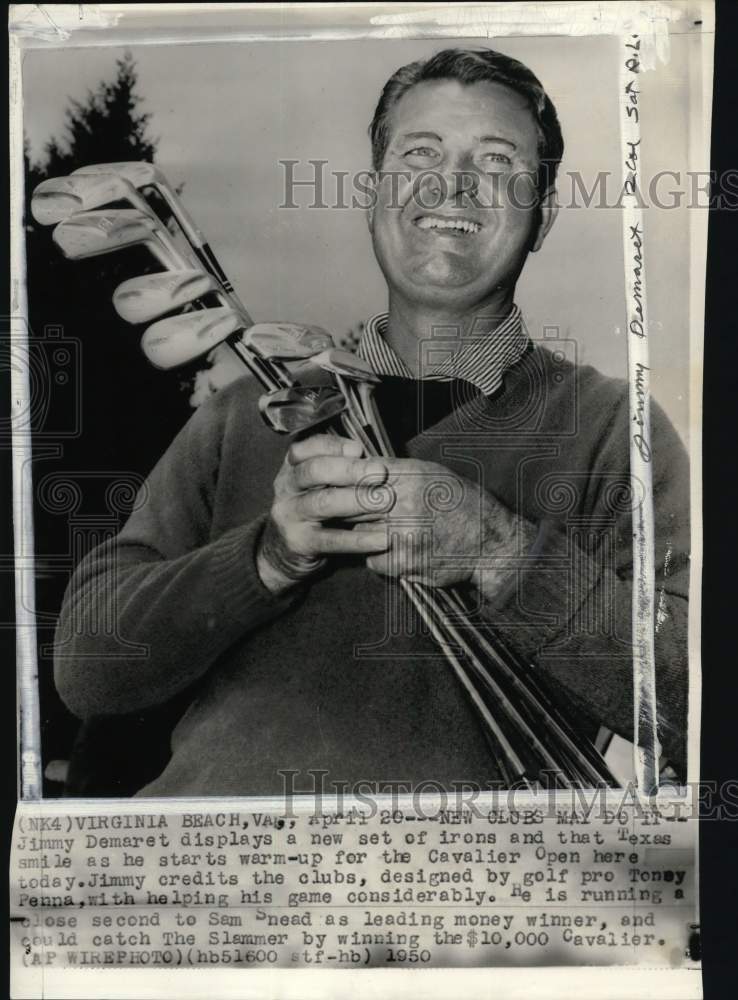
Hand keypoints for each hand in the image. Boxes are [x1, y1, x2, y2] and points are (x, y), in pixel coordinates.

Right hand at [256, 434, 390, 593]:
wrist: (286, 552)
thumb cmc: (314, 512)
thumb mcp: (320, 486)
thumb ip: (341, 471)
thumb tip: (375, 463)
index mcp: (292, 467)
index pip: (308, 448)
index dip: (334, 446)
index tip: (360, 449)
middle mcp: (286, 488)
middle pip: (314, 471)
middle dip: (350, 469)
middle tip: (380, 473)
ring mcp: (290, 516)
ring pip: (323, 503)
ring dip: (357, 500)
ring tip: (385, 502)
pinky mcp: (299, 543)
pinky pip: (332, 539)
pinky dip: (359, 540)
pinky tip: (380, 539)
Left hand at [359, 458, 536, 593]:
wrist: (489, 542)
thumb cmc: (462, 505)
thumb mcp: (434, 474)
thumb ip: (397, 471)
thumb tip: (362, 466)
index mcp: (412, 477)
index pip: (360, 475)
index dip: (346, 483)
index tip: (341, 488)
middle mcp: (406, 502)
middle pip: (354, 504)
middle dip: (349, 509)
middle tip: (349, 513)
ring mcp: (404, 534)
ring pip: (360, 533)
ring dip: (365, 535)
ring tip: (383, 532)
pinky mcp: (405, 561)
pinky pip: (372, 560)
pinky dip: (377, 558)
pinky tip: (392, 552)